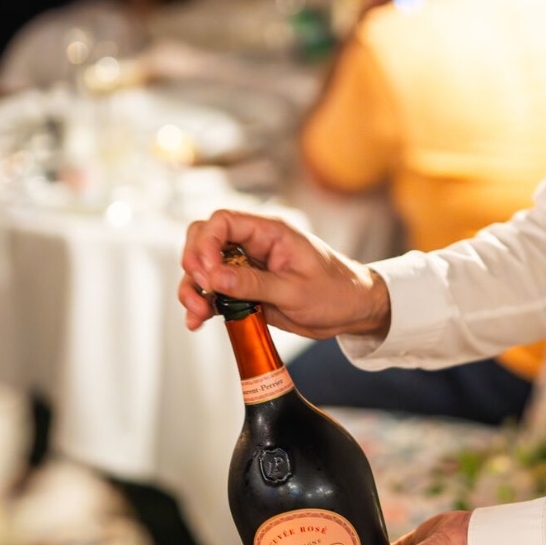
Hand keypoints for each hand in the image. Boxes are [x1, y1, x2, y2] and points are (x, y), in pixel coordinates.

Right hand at [178, 208, 390, 337]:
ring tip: (198, 314)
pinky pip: (214, 291)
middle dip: (194, 263)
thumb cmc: (335, 292)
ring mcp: (246, 268)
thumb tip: (214, 277)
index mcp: (269, 233)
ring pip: (204, 268)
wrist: (352, 310)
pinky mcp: (244, 290)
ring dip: (193, 288)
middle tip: (203, 290)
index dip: (206, 243)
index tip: (209, 272)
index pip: (223, 221)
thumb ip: (254, 284)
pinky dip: (202, 304)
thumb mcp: (296, 291)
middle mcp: (252, 245)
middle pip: (204, 239)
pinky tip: (197, 322)